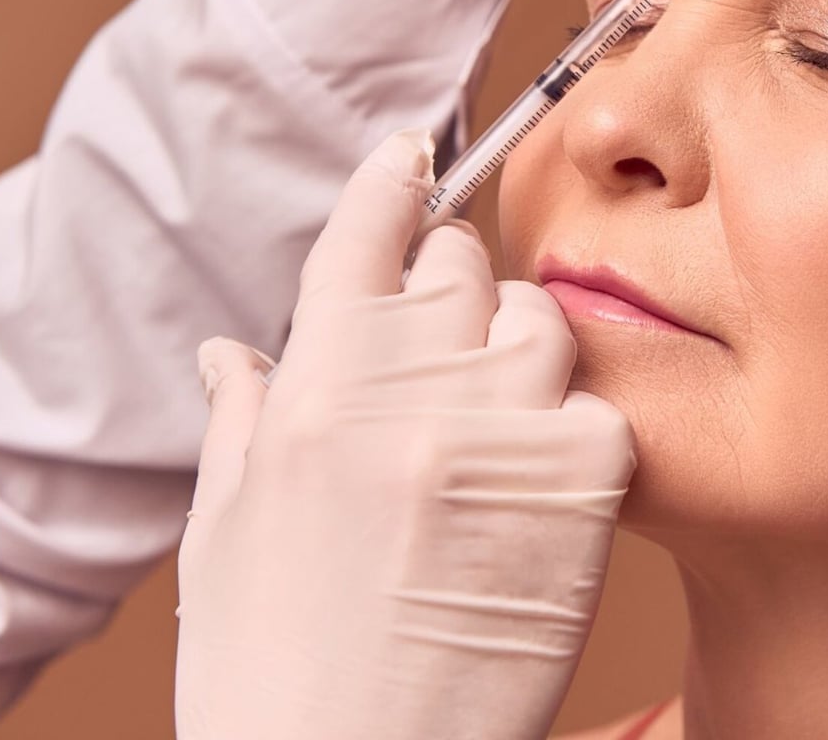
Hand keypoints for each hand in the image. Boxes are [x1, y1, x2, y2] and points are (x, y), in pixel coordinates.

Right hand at [174, 131, 633, 739]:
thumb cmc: (274, 671)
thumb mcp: (228, 537)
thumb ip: (242, 423)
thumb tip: (232, 353)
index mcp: (312, 389)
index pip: (363, 236)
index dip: (388, 185)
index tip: (409, 157)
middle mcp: (409, 390)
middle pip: (461, 264)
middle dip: (450, 289)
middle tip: (444, 348)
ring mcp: (501, 431)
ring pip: (542, 320)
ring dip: (521, 351)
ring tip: (494, 426)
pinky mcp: (583, 484)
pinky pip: (599, 408)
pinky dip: (577, 435)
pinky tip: (543, 491)